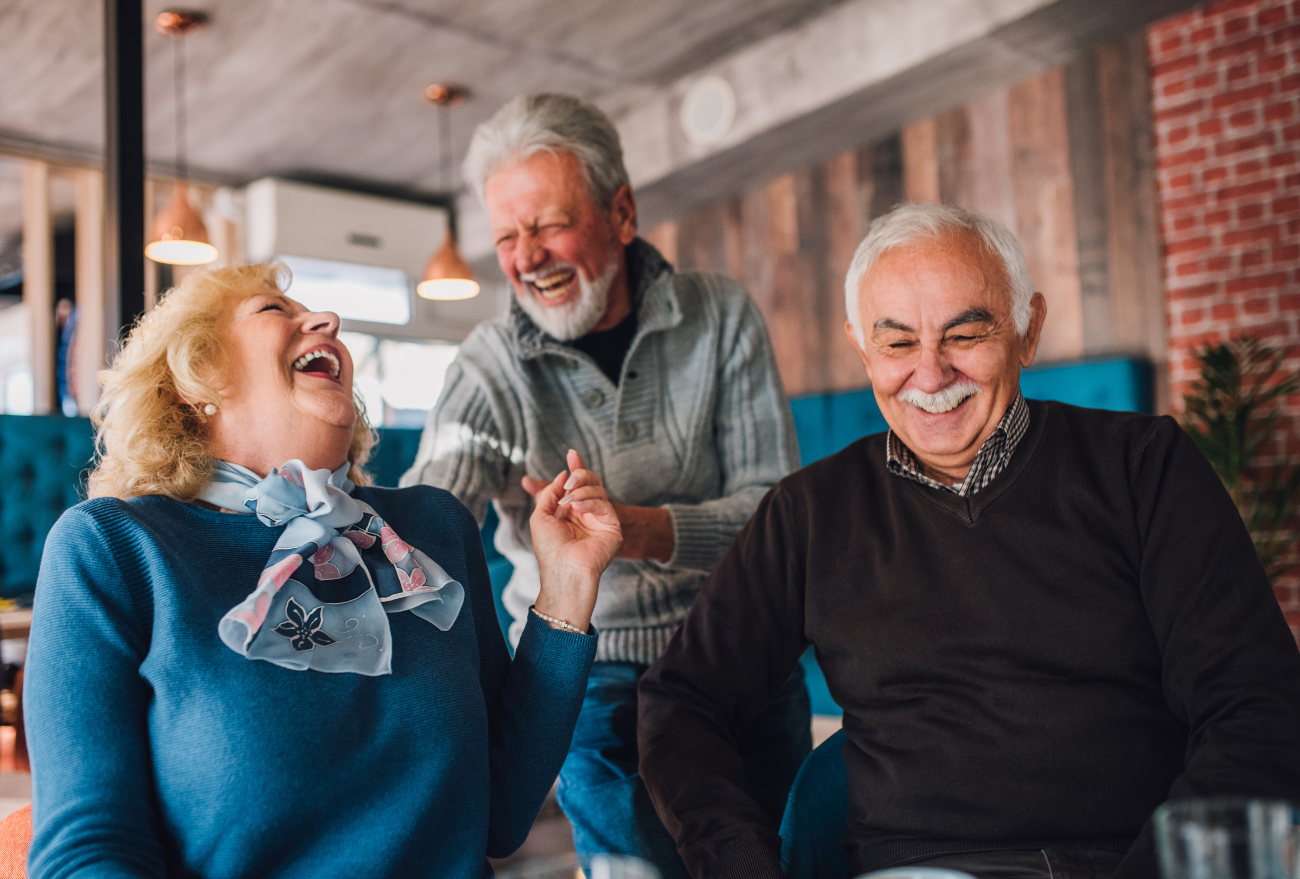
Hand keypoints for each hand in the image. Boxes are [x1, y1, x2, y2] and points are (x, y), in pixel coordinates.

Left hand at [529, 449, 621, 632]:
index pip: (577, 485)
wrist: (563, 570)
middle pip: (590, 481)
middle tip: (569, 483)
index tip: (571, 454)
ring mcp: (600, 519)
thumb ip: (550, 493)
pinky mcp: (612, 526)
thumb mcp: (541, 516)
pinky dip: (589, 502)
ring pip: (598, 489)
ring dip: (581, 491)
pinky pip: (604, 504)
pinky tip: (577, 509)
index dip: (576, 468)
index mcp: (570, 511)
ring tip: (568, 503)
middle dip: (580, 475)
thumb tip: (563, 475)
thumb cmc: (550, 549)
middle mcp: (586, 513)